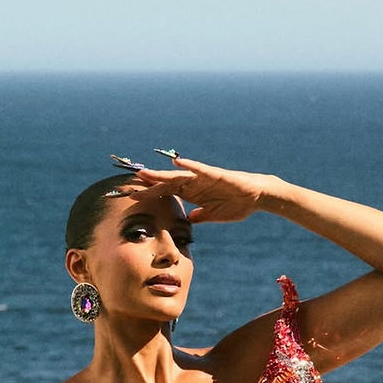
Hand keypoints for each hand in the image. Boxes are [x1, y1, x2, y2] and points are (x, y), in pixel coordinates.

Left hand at [112, 154, 273, 223]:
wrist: (257, 197)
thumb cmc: (235, 204)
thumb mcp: (213, 215)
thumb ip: (199, 216)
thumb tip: (188, 220)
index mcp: (190, 194)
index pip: (164, 193)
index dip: (147, 195)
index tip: (129, 197)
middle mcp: (193, 183)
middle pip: (164, 183)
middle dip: (146, 185)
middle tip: (125, 186)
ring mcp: (202, 178)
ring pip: (176, 175)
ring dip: (159, 174)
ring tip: (142, 173)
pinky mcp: (215, 174)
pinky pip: (199, 169)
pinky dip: (187, 166)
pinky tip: (175, 162)